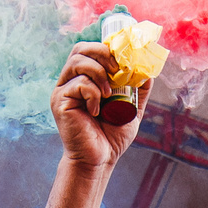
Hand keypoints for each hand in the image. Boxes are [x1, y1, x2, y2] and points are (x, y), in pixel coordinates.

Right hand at [50, 43, 143, 171]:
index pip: (90, 50)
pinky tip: (96, 111)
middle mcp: (70, 81)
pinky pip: (78, 84)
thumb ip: (138, 89)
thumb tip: (148, 69)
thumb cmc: (111, 136)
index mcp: (84, 78)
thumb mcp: (131, 108)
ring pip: (78, 62)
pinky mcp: (59, 102)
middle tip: (117, 70)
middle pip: (80, 49)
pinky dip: (93, 94)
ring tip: (109, 94)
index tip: (124, 59)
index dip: (106, 48)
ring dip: (99, 73)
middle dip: (102, 53)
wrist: (99, 159)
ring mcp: (62, 90)